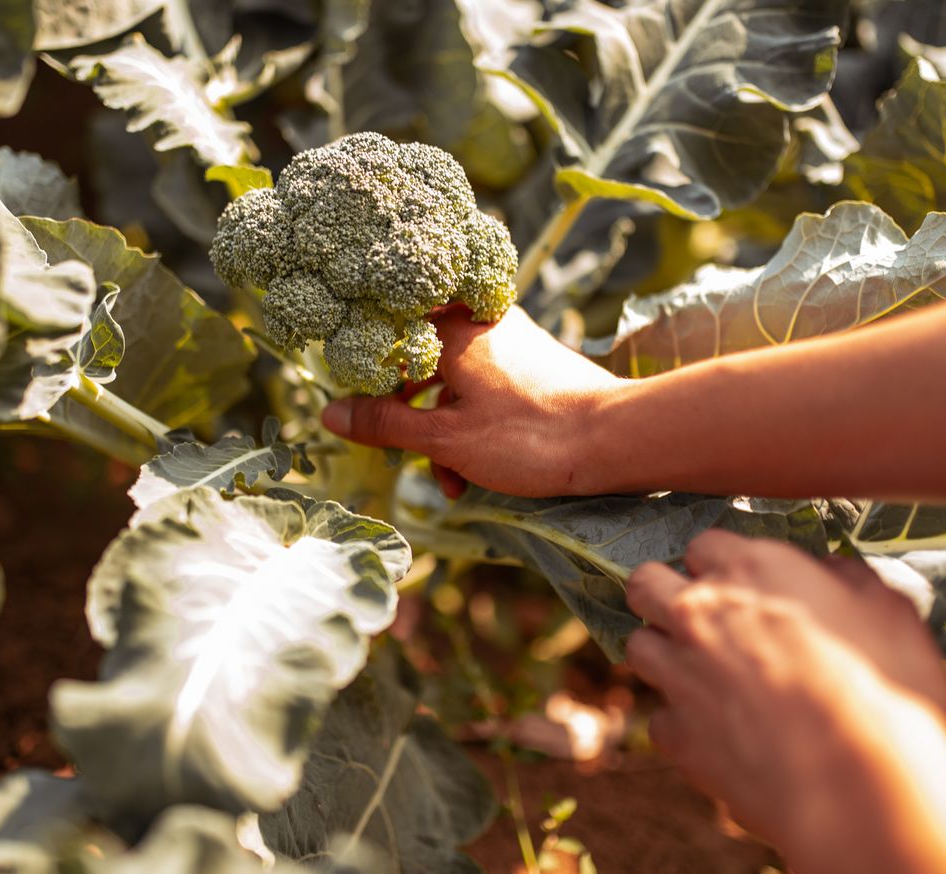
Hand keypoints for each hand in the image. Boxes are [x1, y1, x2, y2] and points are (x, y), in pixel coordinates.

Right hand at [321, 305, 623, 497]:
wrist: (616, 439)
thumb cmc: (530, 437)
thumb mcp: (445, 439)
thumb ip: (386, 424)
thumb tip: (330, 413)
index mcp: (452, 328)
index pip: (386, 339)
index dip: (367, 380)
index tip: (364, 418)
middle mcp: (480, 321)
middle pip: (417, 361)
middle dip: (408, 416)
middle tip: (406, 457)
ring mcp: (509, 339)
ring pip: (451, 380)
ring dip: (440, 431)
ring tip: (449, 481)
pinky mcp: (531, 362)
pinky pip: (482, 387)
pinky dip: (470, 424)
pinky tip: (475, 472)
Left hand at [623, 530, 945, 844]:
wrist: (860, 786)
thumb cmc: (887, 689)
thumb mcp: (887, 610)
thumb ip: (845, 580)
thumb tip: (829, 573)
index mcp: (750, 568)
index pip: (703, 543)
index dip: (722, 564)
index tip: (742, 585)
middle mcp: (700, 613)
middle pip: (645, 584)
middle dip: (663, 594)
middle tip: (698, 618)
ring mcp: (680, 675)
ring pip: (639, 647)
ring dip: (665, 654)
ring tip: (705, 675)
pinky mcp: (677, 735)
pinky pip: (662, 718)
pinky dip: (684, 724)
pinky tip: (720, 735)